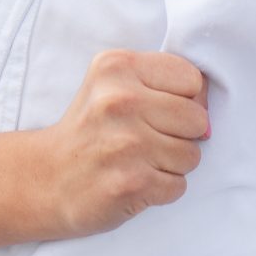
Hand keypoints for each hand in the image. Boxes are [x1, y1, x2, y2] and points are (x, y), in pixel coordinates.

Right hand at [41, 49, 208, 237]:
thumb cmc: (90, 129)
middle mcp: (120, 100)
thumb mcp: (113, 84)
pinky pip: (178, 186)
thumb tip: (209, 107)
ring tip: (138, 161)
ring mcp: (125, 144)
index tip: (155, 111)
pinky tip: (134, 181)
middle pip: (197, 119)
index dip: (182, 99)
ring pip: (192, 155)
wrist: (46, 178)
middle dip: (180, 135)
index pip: (192, 79)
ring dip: (171, 165)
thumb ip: (159, 82)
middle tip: (147, 140)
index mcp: (117, 66)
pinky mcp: (130, 183)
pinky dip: (162, 189)